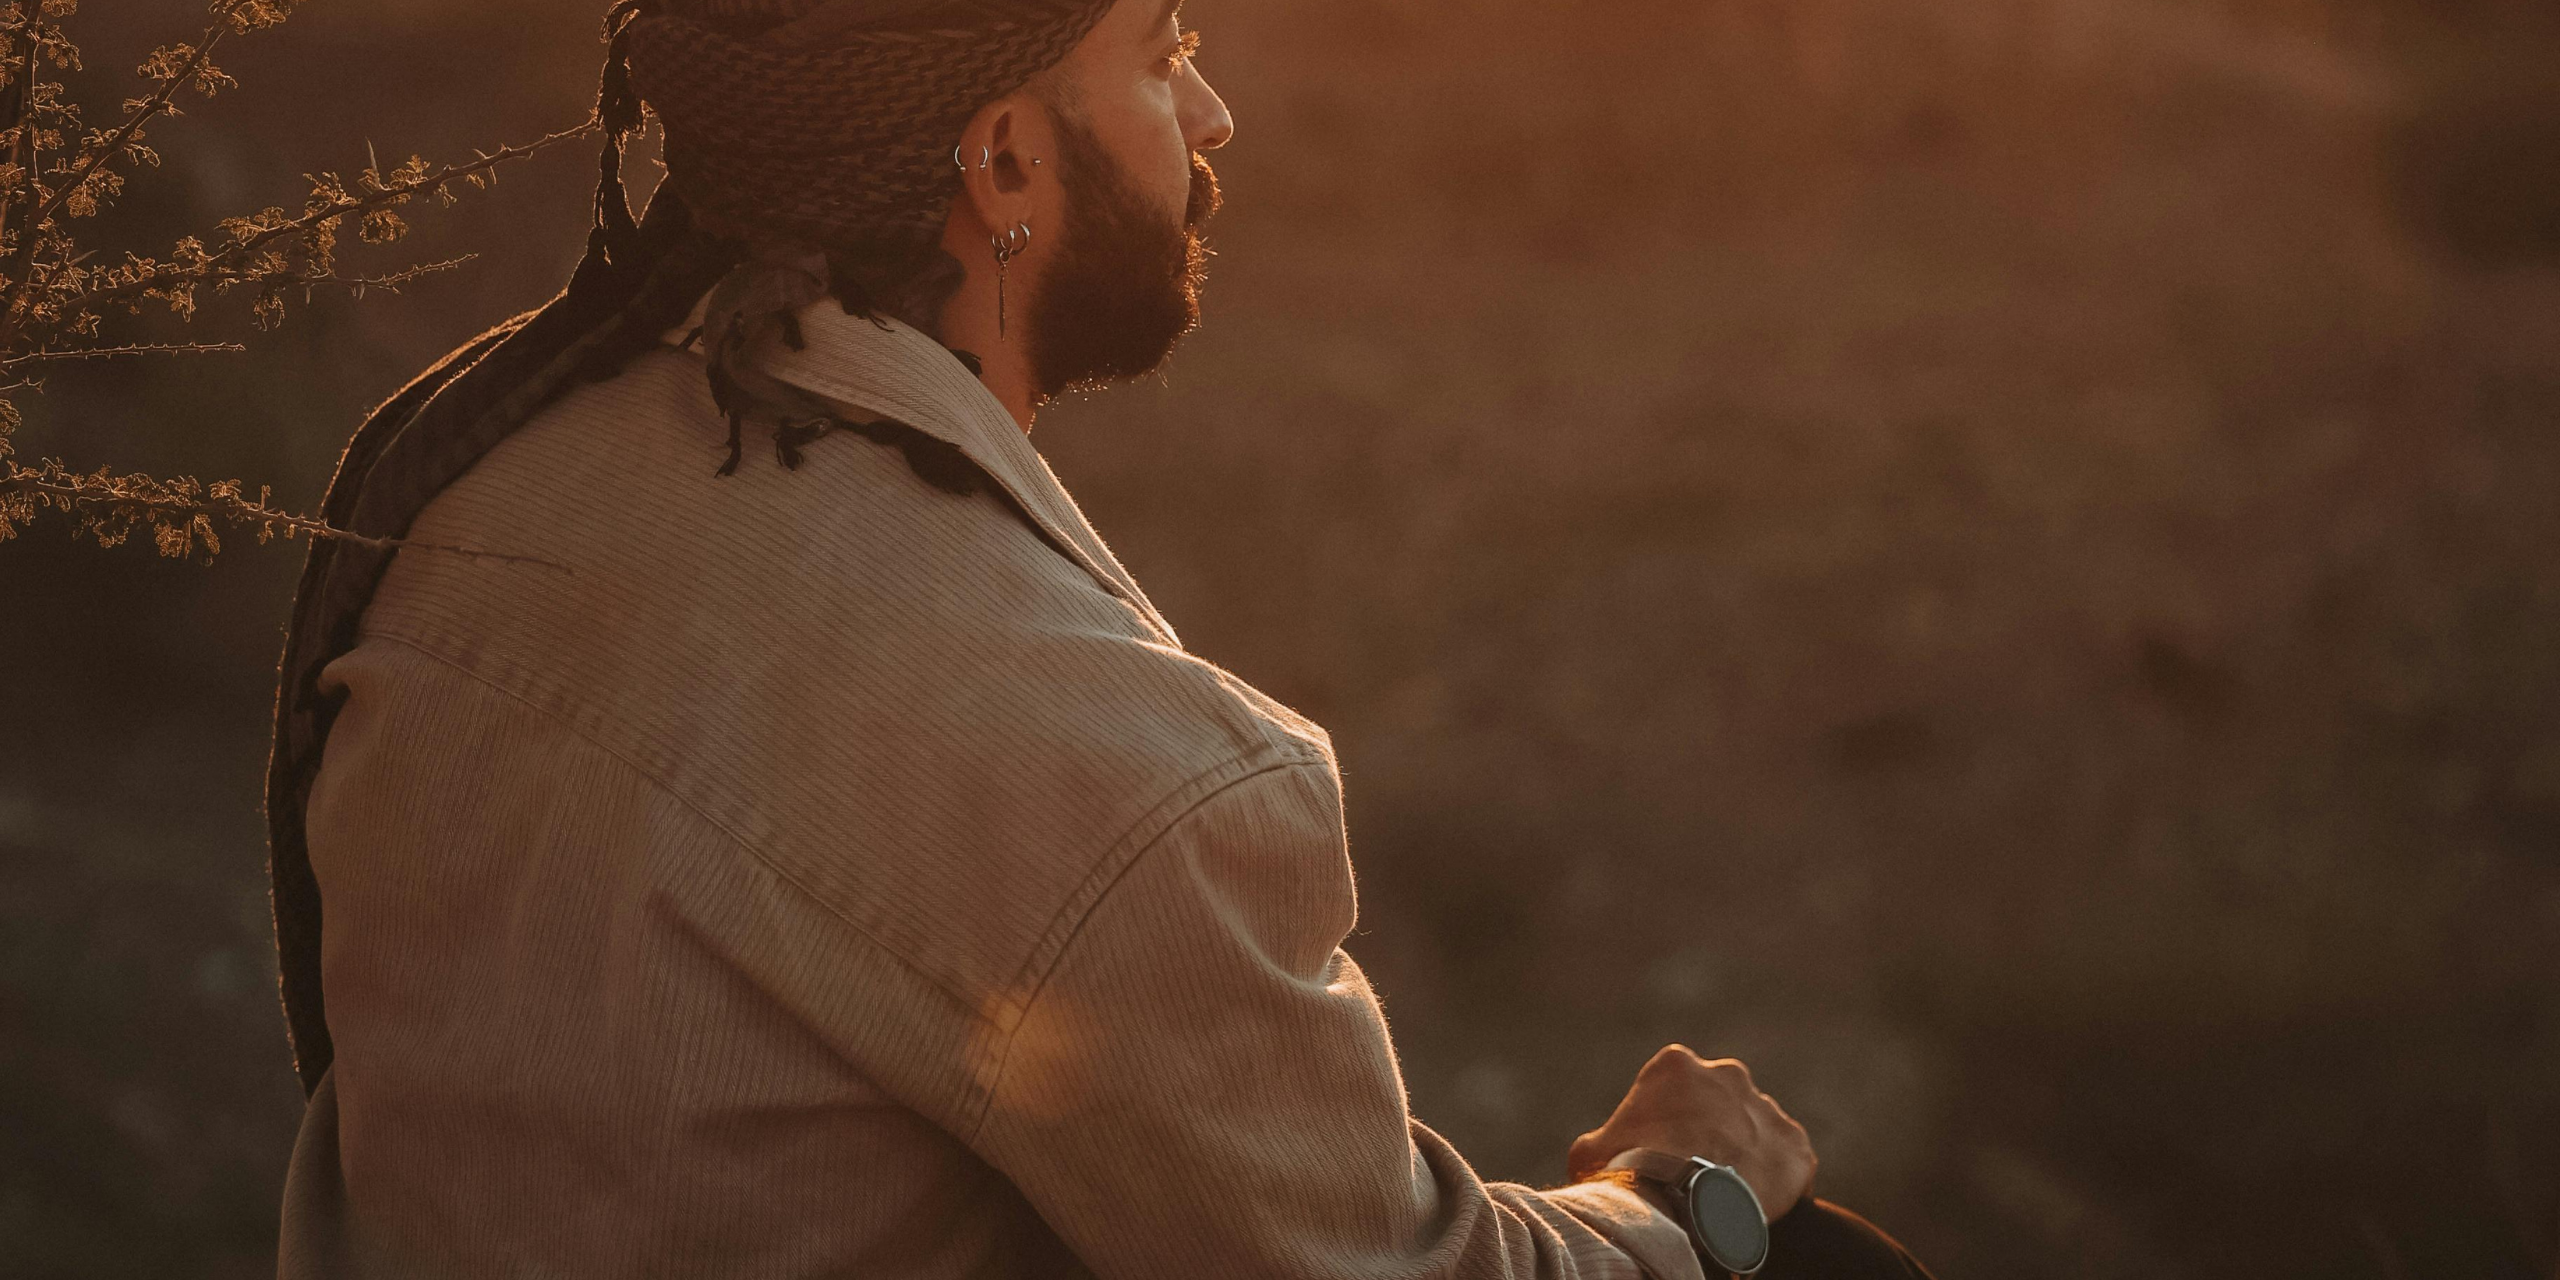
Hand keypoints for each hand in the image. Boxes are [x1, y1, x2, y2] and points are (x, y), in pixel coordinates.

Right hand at [1567, 1045, 1817, 1217]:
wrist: (1681, 1198)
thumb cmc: (1629, 1168)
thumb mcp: (1592, 1151)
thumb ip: (1601, 1142)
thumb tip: (1597, 1154)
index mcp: (1676, 1066)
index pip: (1676, 1086)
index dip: (1669, 1120)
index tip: (1664, 1148)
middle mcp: (1728, 1074)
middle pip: (1721, 1103)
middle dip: (1712, 1130)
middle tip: (1696, 1169)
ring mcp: (1766, 1110)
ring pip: (1757, 1132)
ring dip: (1746, 1155)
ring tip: (1726, 1193)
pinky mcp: (1795, 1147)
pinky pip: (1789, 1164)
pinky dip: (1778, 1183)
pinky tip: (1756, 1207)